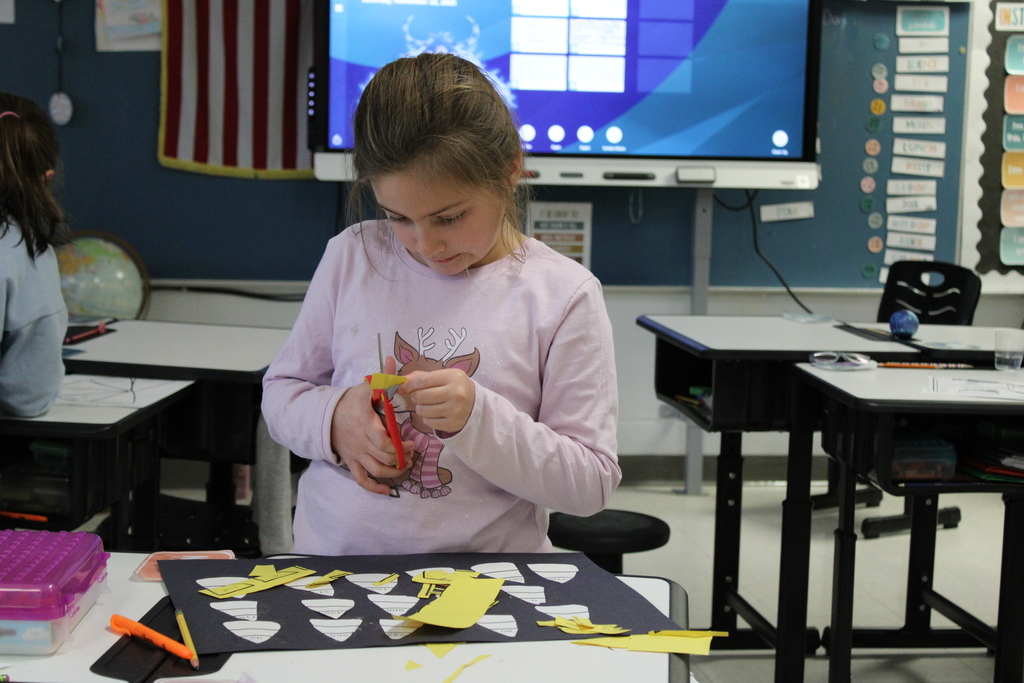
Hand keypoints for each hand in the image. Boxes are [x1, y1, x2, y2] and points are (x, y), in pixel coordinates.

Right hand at [329, 357, 411, 494]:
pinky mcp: (350, 462)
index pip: (384, 443)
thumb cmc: (350, 401)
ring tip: (404, 466)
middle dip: (402, 459)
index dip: (401, 447)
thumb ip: (382, 378)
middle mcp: (360, 442)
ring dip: (393, 473)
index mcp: (365, 424)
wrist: (326, 416)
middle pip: (384, 459)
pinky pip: (361, 480)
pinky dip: (374, 487)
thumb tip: (393, 359)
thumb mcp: (366, 388)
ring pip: (376, 471)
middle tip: (412, 453)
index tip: (412, 443)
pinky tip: (387, 490)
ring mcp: (355, 454)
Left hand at [397, 368, 475, 434]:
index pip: (422, 380)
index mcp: (453, 377)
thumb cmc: (454, 386)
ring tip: (430, 405)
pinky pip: (428, 422)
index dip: (409, 384)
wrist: (474, 403)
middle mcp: (455, 393)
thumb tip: (401, 382)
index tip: (405, 387)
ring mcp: (455, 410)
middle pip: (420, 396)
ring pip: (422, 410)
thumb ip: (421, 377)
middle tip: (421, 397)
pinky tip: (436, 413)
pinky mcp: (453, 424)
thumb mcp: (443, 376)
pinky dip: (428, 418)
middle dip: (415, 397)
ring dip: (421, 408)